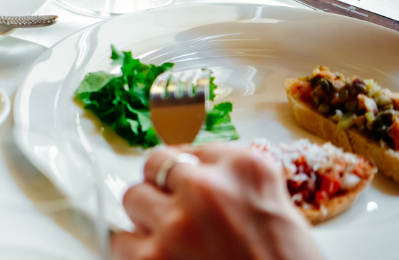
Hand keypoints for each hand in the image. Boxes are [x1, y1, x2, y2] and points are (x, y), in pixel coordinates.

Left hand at [112, 145, 323, 259]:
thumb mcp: (276, 209)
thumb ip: (233, 184)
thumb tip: (184, 173)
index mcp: (247, 169)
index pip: (191, 149)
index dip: (188, 174)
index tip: (189, 188)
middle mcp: (209, 188)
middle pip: (155, 165)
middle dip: (164, 191)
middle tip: (180, 218)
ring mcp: (177, 223)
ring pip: (133, 199)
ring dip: (148, 221)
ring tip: (175, 245)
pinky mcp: (153, 259)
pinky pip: (122, 242)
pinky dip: (137, 254)